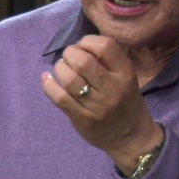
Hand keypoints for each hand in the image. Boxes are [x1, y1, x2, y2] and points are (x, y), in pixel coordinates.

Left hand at [40, 35, 164, 174]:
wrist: (131, 137)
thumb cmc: (125, 100)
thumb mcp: (126, 77)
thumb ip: (107, 60)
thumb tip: (77, 45)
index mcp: (125, 73)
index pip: (104, 46)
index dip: (87, 41)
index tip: (82, 47)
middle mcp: (113, 88)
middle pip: (83, 61)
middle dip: (69, 54)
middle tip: (69, 58)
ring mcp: (97, 105)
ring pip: (69, 79)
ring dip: (59, 68)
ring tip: (61, 69)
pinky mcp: (82, 119)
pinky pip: (60, 98)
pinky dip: (48, 85)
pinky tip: (46, 79)